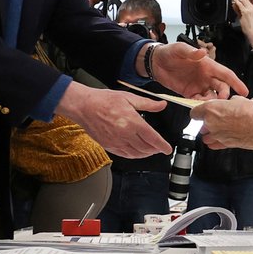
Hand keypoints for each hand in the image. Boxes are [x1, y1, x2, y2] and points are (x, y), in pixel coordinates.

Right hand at [57, 83, 171, 157]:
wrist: (84, 107)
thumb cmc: (103, 100)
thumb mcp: (128, 97)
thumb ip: (147, 104)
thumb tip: (161, 105)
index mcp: (132, 121)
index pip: (152, 138)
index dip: (162, 145)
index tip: (168, 149)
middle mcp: (125, 134)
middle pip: (146, 148)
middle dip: (155, 150)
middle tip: (160, 148)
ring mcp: (116, 142)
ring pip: (136, 154)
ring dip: (146, 154)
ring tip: (150, 151)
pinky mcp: (109, 146)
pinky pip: (125, 155)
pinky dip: (133, 156)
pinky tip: (136, 153)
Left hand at [148, 42, 247, 99]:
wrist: (155, 62)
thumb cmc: (169, 52)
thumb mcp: (180, 49)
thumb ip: (191, 52)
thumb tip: (202, 52)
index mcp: (208, 65)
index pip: (226, 74)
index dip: (236, 82)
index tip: (244, 92)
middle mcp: (206, 76)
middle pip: (222, 87)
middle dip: (224, 96)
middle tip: (223, 103)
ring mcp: (198, 85)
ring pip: (212, 96)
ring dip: (213, 103)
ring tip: (210, 108)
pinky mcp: (189, 93)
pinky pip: (198, 101)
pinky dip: (200, 106)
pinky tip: (198, 108)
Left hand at [191, 95, 252, 149]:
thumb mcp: (240, 100)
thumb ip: (229, 102)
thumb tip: (230, 103)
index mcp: (212, 110)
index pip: (195, 112)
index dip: (199, 111)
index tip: (202, 111)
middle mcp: (211, 124)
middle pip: (200, 124)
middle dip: (206, 122)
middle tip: (217, 118)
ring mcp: (217, 136)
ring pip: (205, 136)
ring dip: (210, 133)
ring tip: (219, 128)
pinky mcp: (224, 145)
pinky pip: (213, 145)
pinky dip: (215, 142)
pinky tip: (221, 138)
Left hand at [230, 0, 252, 46]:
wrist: (251, 31)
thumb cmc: (248, 25)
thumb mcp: (242, 15)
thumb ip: (238, 10)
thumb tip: (234, 5)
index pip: (246, 0)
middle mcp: (252, 8)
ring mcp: (249, 9)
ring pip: (242, 0)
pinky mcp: (246, 12)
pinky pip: (240, 4)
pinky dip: (235, 0)